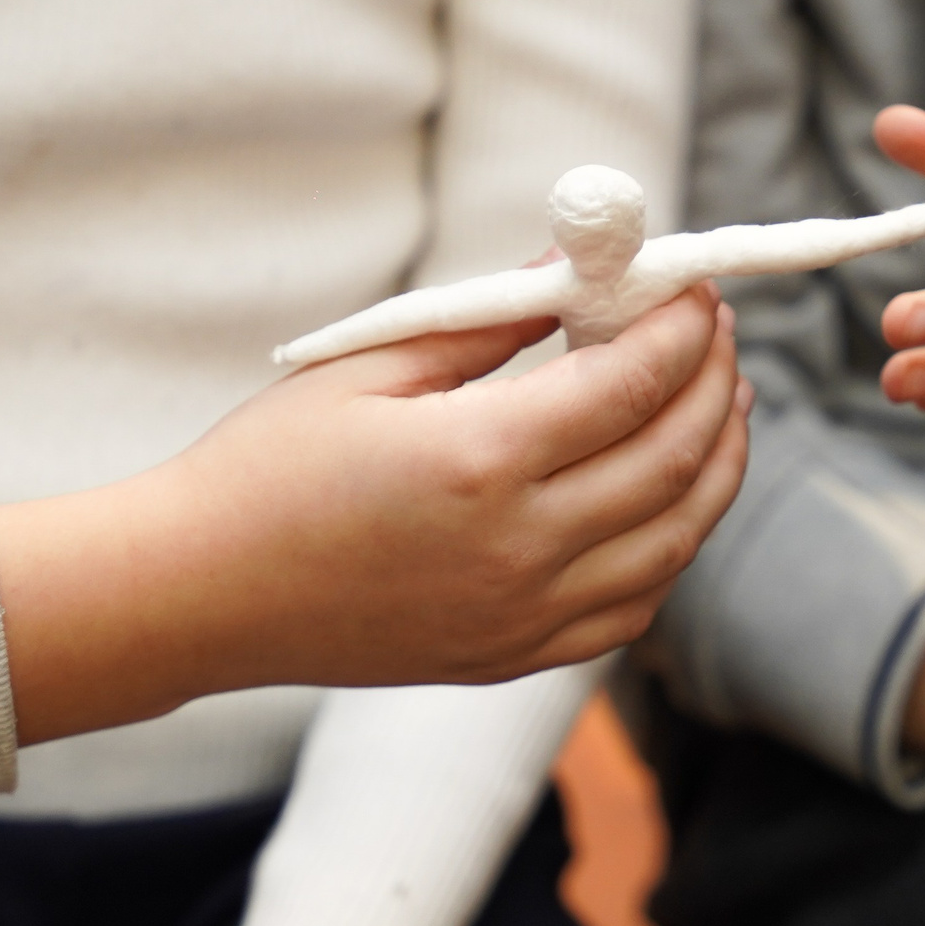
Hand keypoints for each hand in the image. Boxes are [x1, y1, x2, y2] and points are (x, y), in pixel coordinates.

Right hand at [0, 284, 752, 739]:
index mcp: (479, 461)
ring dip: (717, 464)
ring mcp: (521, 616)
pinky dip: (672, 547)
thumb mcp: (370, 367)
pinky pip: (631, 609)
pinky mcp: (512, 658)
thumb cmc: (269, 467)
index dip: (681, 327)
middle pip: (675, 459)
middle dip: (715, 382)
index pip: (633, 383)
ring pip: (675, 541)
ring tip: (723, 403)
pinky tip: (669, 498)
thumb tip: (578, 267)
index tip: (691, 286)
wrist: (201, 594)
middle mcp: (518, 548)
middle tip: (714, 330)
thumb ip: (487, 318)